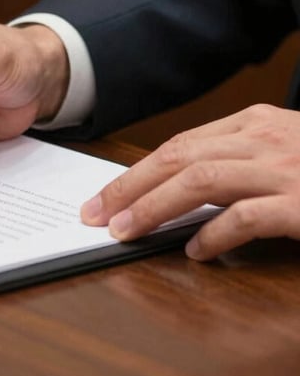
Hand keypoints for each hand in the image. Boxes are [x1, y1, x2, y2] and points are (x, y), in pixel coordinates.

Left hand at [80, 104, 299, 259]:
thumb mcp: (281, 152)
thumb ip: (236, 162)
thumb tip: (175, 191)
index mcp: (255, 123)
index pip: (179, 145)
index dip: (136, 171)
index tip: (105, 195)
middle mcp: (265, 138)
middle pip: (178, 157)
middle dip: (129, 186)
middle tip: (94, 213)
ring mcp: (287, 168)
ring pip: (200, 180)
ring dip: (154, 207)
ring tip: (126, 231)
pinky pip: (248, 217)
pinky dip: (215, 234)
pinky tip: (196, 252)